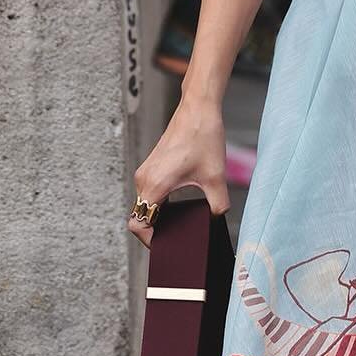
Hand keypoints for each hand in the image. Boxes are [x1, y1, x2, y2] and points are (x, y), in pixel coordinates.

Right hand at [128, 98, 228, 246]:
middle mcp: (144, 179)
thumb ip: (217, 206)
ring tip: (181, 226)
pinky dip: (160, 204)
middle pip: (141, 217)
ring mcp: (146, 172)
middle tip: (179, 240)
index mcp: (154, 185)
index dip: (149, 241)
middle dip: (157, 231)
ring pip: (145, 205)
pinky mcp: (152, 166)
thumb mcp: (216, 177)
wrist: (198, 108)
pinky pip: (150, 193)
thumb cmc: (204, 137)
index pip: (138, 224)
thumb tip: (216, 222)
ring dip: (159, 217)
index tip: (167, 246)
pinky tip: (180, 208)